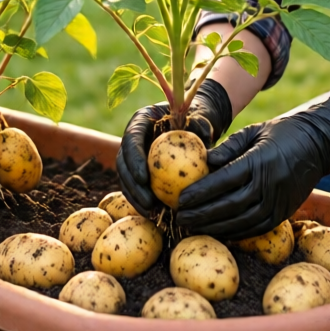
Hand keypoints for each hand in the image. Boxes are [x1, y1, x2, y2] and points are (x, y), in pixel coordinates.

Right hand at [116, 78, 232, 216]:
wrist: (197, 121)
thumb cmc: (200, 116)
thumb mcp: (202, 117)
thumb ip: (201, 126)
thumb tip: (206, 144)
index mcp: (142, 119)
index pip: (131, 139)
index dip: (134, 160)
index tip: (144, 179)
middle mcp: (133, 137)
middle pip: (123, 162)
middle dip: (132, 186)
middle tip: (148, 203)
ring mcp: (134, 154)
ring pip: (127, 178)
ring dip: (136, 197)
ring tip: (151, 213)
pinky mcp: (140, 168)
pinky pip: (137, 186)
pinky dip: (144, 200)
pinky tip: (156, 214)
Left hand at [176, 97, 329, 239]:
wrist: (318, 144)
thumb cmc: (281, 133)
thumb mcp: (254, 131)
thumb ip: (228, 147)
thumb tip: (203, 162)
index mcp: (260, 160)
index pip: (224, 180)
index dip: (201, 191)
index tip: (180, 198)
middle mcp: (270, 184)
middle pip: (229, 205)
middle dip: (202, 213)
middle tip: (179, 217)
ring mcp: (278, 201)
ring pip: (241, 221)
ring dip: (214, 227)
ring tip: (192, 227)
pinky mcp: (283, 213)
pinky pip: (255, 228)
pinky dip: (234, 233)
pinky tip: (217, 232)